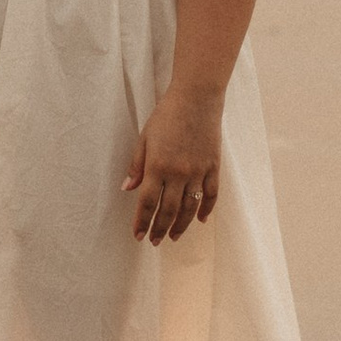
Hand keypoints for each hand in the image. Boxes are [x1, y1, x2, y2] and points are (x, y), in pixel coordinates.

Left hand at [125, 84, 222, 243]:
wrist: (196, 99)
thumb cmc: (166, 115)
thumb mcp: (145, 137)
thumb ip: (137, 165)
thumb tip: (127, 189)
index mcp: (158, 165)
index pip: (148, 202)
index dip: (142, 221)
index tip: (138, 235)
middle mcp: (178, 173)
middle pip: (169, 210)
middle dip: (160, 229)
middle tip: (155, 242)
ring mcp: (198, 171)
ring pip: (191, 207)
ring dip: (181, 225)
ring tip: (173, 236)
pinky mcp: (213, 167)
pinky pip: (212, 194)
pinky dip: (207, 210)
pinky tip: (202, 220)